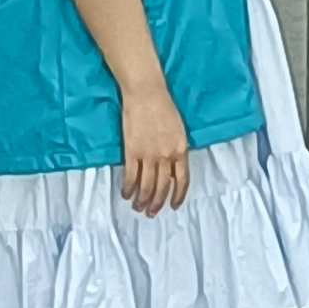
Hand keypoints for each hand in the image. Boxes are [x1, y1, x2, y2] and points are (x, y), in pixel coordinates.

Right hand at [121, 85, 191, 216]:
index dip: (178, 195)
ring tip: (138, 207)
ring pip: (146, 185)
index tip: (173, 206)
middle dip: (157, 203)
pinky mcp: (132, 151)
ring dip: (142, 200)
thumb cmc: (164, 108)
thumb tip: (172, 167)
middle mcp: (166, 155)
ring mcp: (148, 154)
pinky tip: (126, 194)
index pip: (182, 179)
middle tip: (151, 213)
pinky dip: (128, 187)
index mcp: (181, 149)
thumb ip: (177, 149)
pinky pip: (130, 175)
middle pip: (163, 186)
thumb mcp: (179, 130)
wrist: (147, 94)